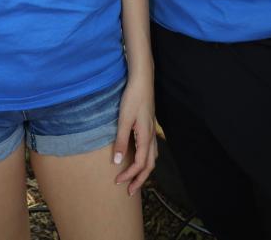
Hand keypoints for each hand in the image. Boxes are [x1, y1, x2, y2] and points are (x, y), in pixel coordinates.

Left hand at [113, 77, 156, 194]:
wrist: (142, 81)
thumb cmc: (133, 98)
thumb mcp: (124, 120)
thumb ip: (121, 141)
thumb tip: (118, 162)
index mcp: (146, 137)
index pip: (140, 164)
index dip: (129, 175)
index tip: (117, 181)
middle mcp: (151, 136)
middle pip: (150, 165)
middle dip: (140, 179)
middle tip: (130, 190)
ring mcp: (152, 130)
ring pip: (153, 157)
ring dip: (144, 170)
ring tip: (135, 178)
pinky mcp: (149, 125)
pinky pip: (151, 148)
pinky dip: (147, 159)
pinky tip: (139, 156)